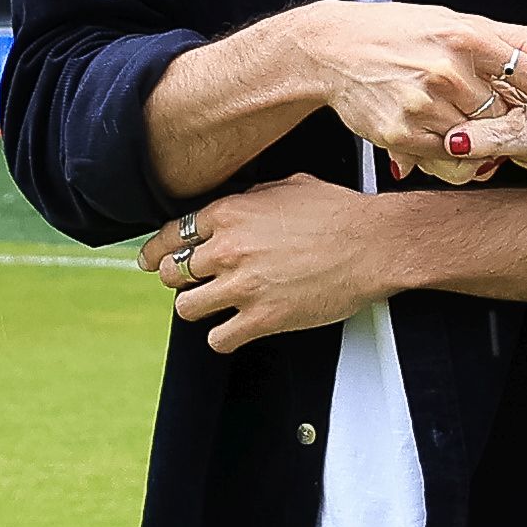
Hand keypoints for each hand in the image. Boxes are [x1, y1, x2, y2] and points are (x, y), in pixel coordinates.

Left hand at [145, 176, 404, 347]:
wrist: (373, 245)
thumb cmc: (340, 214)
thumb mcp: (288, 187)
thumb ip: (251, 199)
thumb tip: (238, 207)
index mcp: (230, 214)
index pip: (172, 233)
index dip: (158, 250)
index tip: (152, 260)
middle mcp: (228, 249)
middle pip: (173, 272)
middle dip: (180, 278)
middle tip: (193, 283)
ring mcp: (242, 286)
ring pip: (186, 307)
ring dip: (199, 307)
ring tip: (216, 306)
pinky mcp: (262, 319)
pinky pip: (218, 340)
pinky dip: (224, 338)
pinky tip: (236, 331)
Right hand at [305, 0, 526, 166]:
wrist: (333, 49)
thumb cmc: (398, 32)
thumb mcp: (453, 20)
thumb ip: (508, 39)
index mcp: (465, 37)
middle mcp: (446, 70)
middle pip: (507, 115)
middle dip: (516, 123)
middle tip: (517, 124)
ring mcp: (423, 105)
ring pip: (479, 141)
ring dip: (484, 141)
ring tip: (465, 123)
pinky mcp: (401, 134)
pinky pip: (446, 158)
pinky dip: (453, 153)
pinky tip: (442, 134)